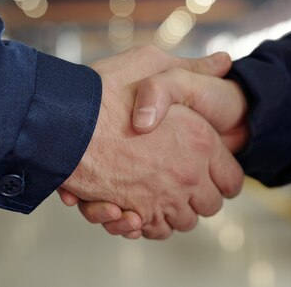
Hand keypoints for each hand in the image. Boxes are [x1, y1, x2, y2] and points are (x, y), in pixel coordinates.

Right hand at [59, 46, 244, 238]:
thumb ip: (192, 66)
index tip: (208, 171)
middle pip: (208, 205)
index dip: (222, 176)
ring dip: (169, 211)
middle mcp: (186, 174)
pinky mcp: (131, 213)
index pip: (231, 178)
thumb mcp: (152, 63)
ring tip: (153, 192)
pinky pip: (148, 229)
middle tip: (180, 181)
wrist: (59, 121)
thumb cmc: (103, 90)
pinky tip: (130, 205)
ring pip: (179, 221)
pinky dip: (142, 223)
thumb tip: (224, 60)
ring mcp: (160, 198)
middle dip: (197, 197)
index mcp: (200, 140)